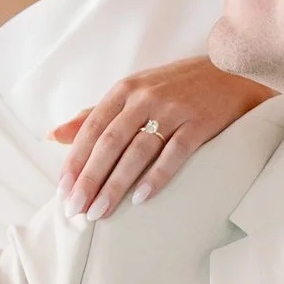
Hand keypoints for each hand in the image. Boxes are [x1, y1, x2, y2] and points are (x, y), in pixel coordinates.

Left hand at [52, 58, 270, 220]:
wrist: (229, 71)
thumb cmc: (174, 87)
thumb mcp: (132, 92)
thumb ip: (94, 114)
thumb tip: (54, 136)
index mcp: (125, 90)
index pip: (91, 128)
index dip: (75, 161)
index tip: (63, 191)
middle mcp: (145, 97)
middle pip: (110, 143)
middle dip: (90, 179)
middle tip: (76, 209)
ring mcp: (173, 110)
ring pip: (137, 152)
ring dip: (116, 185)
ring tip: (100, 212)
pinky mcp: (199, 123)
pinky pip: (174, 154)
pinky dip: (156, 177)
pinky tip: (140, 199)